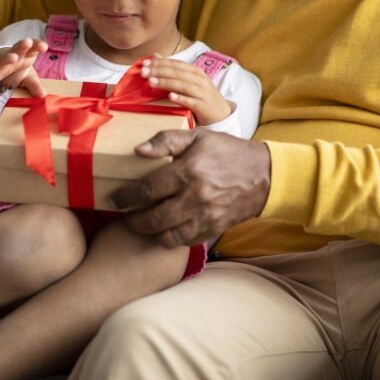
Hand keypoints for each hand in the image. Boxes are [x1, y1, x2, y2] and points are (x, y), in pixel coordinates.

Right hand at [0, 38, 48, 96]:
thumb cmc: (15, 70)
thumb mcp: (28, 78)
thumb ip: (35, 85)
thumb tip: (43, 95)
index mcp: (25, 55)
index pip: (32, 47)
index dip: (37, 45)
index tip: (44, 47)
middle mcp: (13, 56)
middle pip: (18, 48)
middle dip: (23, 45)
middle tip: (27, 42)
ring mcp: (0, 61)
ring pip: (3, 57)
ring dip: (8, 57)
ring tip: (13, 58)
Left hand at [111, 130, 270, 248]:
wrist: (264, 175)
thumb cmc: (228, 152)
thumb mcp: (199, 137)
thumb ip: (166, 141)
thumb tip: (137, 150)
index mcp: (188, 171)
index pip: (146, 190)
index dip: (125, 197)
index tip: (115, 198)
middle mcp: (195, 197)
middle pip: (151, 218)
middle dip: (132, 219)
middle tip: (124, 214)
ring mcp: (205, 217)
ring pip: (165, 235)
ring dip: (149, 232)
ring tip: (141, 223)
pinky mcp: (213, 229)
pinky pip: (183, 241)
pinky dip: (169, 238)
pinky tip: (164, 228)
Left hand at [141, 55, 232, 125]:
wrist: (221, 113)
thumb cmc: (201, 96)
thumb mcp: (190, 81)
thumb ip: (173, 69)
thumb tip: (154, 56)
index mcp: (195, 72)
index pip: (176, 64)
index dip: (160, 63)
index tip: (144, 63)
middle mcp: (200, 80)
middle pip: (177, 73)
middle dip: (159, 71)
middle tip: (143, 72)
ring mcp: (202, 92)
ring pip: (183, 85)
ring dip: (166, 83)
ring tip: (151, 82)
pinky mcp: (203, 106)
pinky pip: (191, 101)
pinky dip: (181, 98)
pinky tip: (170, 97)